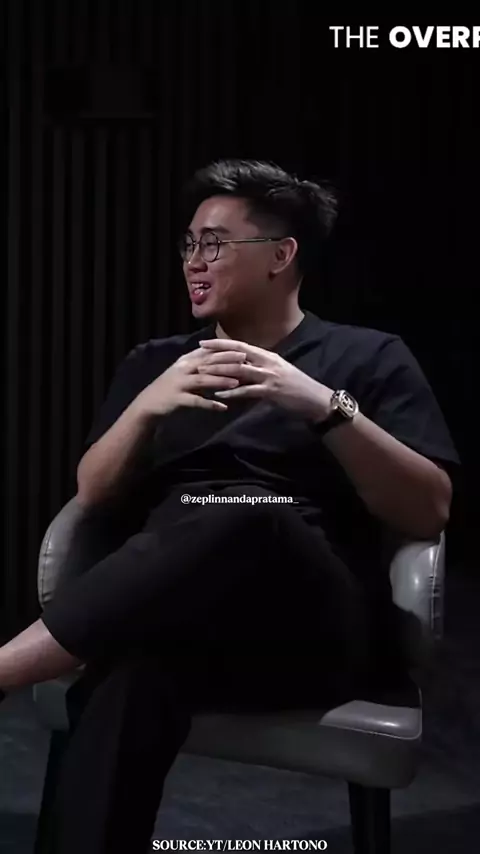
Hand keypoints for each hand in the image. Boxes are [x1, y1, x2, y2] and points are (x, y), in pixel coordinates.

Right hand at [135, 346, 248, 415]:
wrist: (148, 403)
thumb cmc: (169, 387)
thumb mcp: (183, 371)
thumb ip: (198, 362)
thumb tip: (218, 354)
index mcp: (185, 361)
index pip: (208, 353)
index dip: (225, 351)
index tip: (242, 350)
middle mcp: (182, 370)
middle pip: (207, 364)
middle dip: (227, 362)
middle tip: (245, 362)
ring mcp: (179, 384)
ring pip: (203, 380)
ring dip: (220, 381)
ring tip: (237, 383)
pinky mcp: (177, 399)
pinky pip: (196, 401)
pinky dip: (210, 404)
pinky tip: (223, 407)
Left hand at [197, 338, 332, 420]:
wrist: (315, 399)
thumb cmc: (296, 387)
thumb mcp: (278, 372)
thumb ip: (260, 368)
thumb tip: (241, 366)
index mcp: (268, 356)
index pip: (240, 345)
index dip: (221, 344)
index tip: (204, 343)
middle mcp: (267, 362)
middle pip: (236, 354)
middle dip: (215, 355)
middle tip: (197, 356)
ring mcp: (269, 376)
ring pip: (239, 370)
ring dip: (219, 372)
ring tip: (202, 374)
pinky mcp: (271, 391)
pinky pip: (247, 391)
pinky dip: (232, 393)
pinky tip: (219, 395)